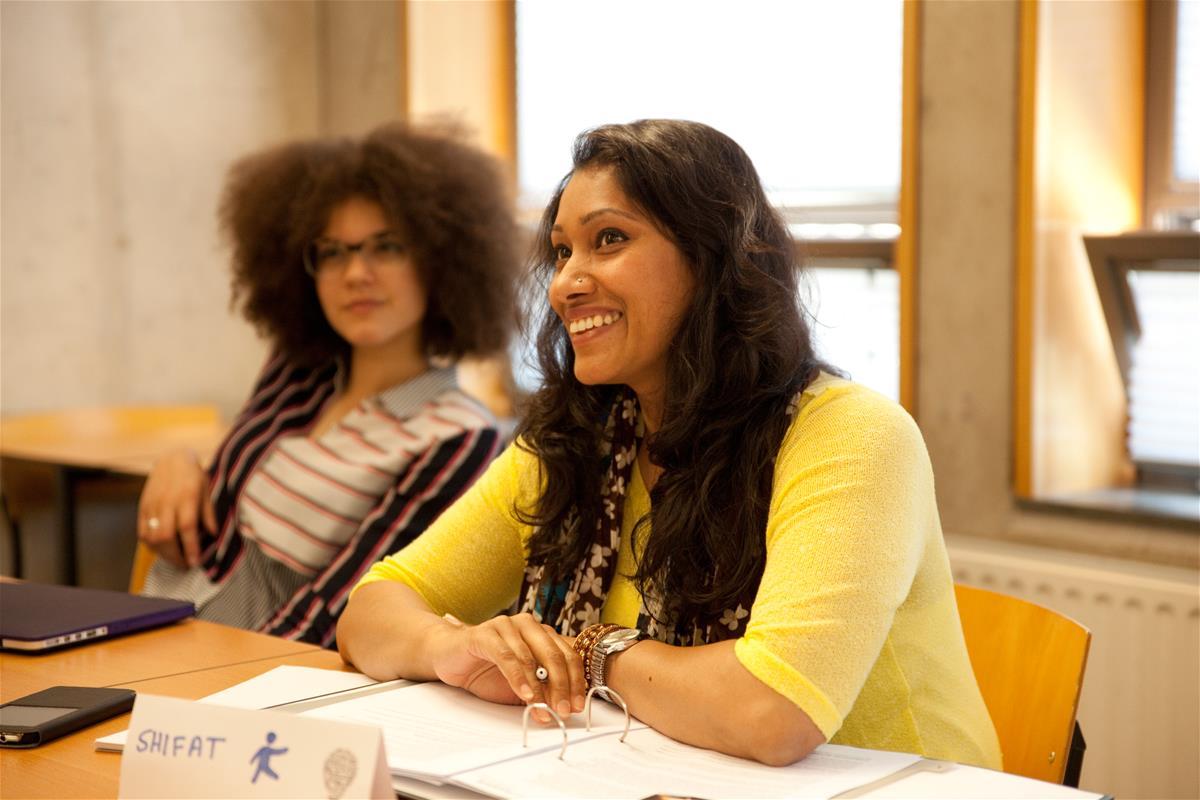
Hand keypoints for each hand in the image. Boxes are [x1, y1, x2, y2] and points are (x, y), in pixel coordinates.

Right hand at [137, 448, 214, 568]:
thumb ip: (209, 514)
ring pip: (151, 537)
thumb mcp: (207, 490)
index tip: (195, 562)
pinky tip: (161, 549)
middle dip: (175, 556)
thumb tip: (213, 535)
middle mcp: (167, 502)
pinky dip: (151, 545)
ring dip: (163, 553)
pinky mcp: (142, 507)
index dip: (191, 548)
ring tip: (175, 558)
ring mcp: (152, 505)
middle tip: (185, 565)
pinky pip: (142, 532)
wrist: (171, 458)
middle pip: (166, 537)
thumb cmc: (194, 476)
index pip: (187, 528)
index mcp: (186, 497)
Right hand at [431, 613, 586, 722]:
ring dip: (539, 688)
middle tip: (564, 710)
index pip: (568, 655)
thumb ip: (541, 691)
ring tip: (544, 710)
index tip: (577, 706)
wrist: (448, 657)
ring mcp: (506, 626)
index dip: (576, 681)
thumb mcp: (520, 684)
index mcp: (541, 633)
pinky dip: (518, 677)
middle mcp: (528, 625)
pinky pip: (506, 656)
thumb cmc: (486, 670)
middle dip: (562, 686)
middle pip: (554, 655)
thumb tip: (564, 708)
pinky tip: (525, 694)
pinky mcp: (485, 633)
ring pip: (531, 658)